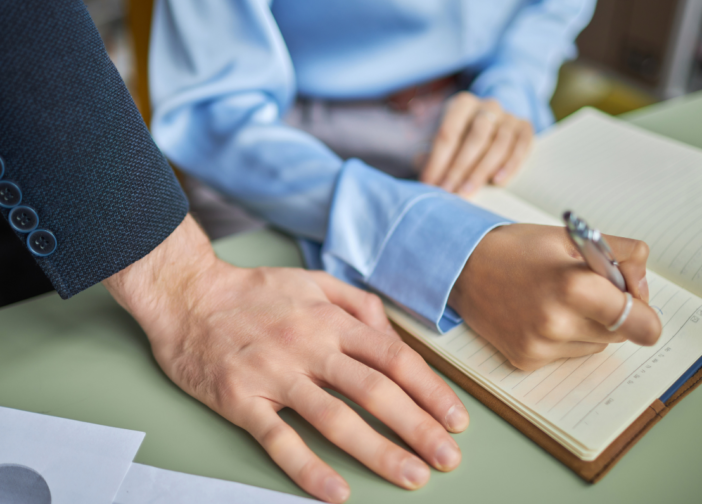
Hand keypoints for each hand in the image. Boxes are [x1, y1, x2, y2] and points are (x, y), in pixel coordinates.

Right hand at [104, 216, 468, 502]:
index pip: (393, 357)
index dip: (430, 390)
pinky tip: (336, 492)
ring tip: (410, 476)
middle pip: (374, 391)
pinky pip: (279, 439)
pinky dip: (308, 468)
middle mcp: (309, 345)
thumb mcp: (313, 281)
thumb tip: (392, 334)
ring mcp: (275, 374)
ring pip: (334, 418)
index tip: (454, 418)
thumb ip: (357, 304)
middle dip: (418, 427)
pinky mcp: (241, 400)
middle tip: (448, 458)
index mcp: (330, 319)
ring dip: (377, 451)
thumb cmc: (254, 292)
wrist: (188, 295)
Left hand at [420, 92, 532, 196]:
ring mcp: (509, 116)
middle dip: (460, 168)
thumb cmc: (456, 140)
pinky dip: (510, 165)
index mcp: (461, 104)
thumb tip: (427, 180)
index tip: (429, 184)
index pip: (448, 133)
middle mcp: (488, 105)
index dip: (438, 161)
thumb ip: (429, 157)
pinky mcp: (525, 128)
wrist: (487, 128)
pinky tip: (498, 182)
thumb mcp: (438, 142)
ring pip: (499, 144)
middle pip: (476, 137)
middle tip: (449, 192)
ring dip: (481, 172)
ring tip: (467, 193)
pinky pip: (521, 147)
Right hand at [449, 224, 661, 370]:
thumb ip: (621, 253)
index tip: (637, 304)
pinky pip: (566, 353)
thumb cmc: (513, 248)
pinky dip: (562, 336)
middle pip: (621, 333)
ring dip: (588, 325)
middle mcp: (557, 323)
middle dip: (614, 313)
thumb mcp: (571, 237)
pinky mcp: (525, 359)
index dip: (646, 313)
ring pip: (595, 345)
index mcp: (574, 287)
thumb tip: (640, 282)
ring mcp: (540, 346)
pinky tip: (537, 313)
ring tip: (555, 299)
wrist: (460, 268)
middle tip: (586, 289)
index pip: (642, 323)